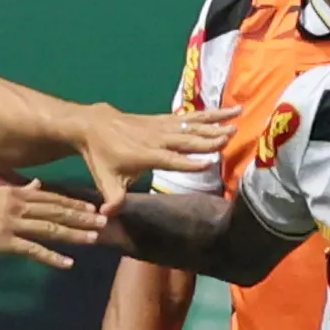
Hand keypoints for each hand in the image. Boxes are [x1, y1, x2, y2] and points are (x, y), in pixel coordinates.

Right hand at [0, 184, 105, 265]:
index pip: (50, 197)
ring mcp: (10, 224)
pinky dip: (52, 257)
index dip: (73, 203)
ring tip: (95, 240)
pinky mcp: (2, 243)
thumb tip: (34, 185)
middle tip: (104, 222)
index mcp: (13, 193)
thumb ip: (15, 190)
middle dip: (82, 217)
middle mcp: (16, 206)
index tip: (92, 207)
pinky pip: (33, 250)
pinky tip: (68, 263)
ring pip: (50, 229)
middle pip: (56, 212)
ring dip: (74, 235)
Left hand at [78, 105, 231, 209]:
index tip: (209, 163)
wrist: (93, 124)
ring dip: (215, 123)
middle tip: (230, 137)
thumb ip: (112, 198)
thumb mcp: (104, 180)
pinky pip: (190, 116)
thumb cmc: (102, 156)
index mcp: (145, 155)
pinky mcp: (164, 119)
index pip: (170, 160)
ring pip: (192, 125)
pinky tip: (226, 112)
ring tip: (236, 121)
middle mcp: (156, 139)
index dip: (188, 163)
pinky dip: (209, 114)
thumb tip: (107, 217)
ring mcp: (161, 126)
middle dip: (208, 139)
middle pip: (186, 139)